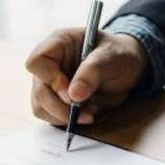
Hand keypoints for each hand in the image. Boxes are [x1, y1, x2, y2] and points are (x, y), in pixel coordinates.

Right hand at [25, 28, 147, 124]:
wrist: (127, 67)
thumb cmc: (119, 54)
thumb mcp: (112, 57)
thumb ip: (93, 72)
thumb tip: (74, 95)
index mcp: (58, 44)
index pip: (37, 62)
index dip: (50, 80)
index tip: (71, 94)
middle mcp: (49, 64)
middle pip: (38, 90)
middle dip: (59, 106)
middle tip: (81, 111)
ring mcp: (49, 83)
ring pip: (40, 106)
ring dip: (63, 116)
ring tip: (88, 112)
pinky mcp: (55, 100)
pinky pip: (50, 116)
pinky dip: (67, 120)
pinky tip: (85, 113)